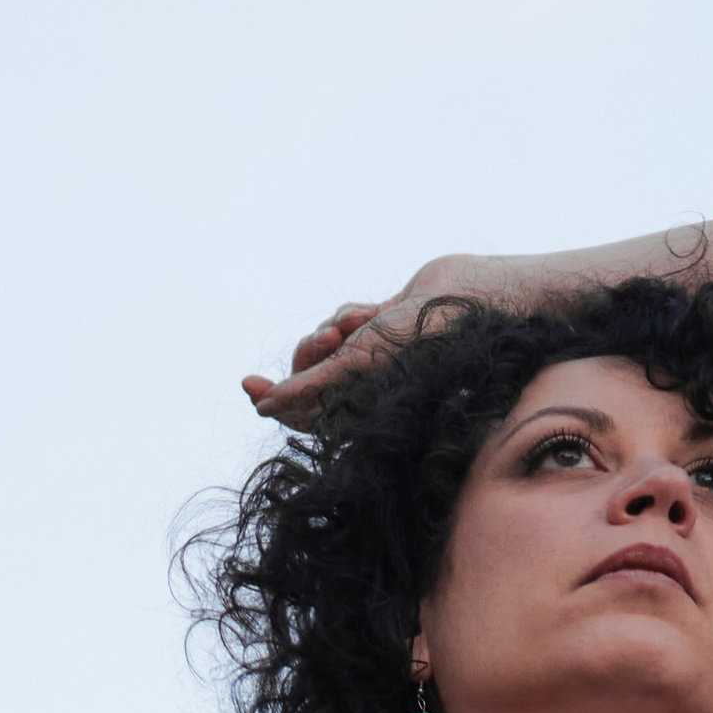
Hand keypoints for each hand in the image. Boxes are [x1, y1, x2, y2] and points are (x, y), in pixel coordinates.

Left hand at [240, 253, 541, 428]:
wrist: (464, 299)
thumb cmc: (418, 338)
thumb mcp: (355, 363)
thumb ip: (307, 388)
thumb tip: (264, 407)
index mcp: (359, 408)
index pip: (302, 414)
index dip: (273, 399)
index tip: (248, 384)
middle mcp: (360, 386)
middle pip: (306, 373)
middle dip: (311, 351)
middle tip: (328, 338)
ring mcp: (367, 356)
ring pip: (322, 343)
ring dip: (333, 327)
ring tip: (358, 321)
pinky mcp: (374, 328)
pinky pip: (340, 320)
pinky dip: (349, 313)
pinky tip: (372, 308)